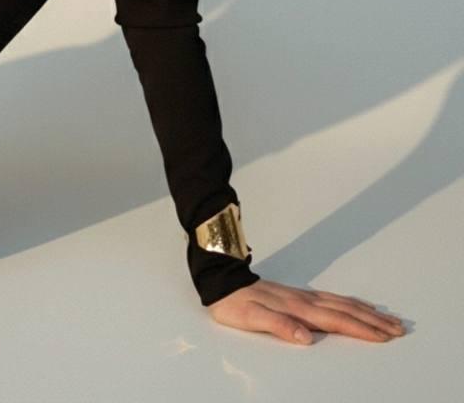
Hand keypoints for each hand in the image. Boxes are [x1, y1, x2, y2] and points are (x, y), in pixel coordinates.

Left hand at [207, 278, 407, 344]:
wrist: (221, 280)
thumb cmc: (234, 304)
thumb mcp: (250, 319)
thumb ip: (279, 326)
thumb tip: (305, 338)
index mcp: (298, 310)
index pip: (336, 322)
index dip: (361, 330)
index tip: (385, 336)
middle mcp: (305, 301)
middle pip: (346, 311)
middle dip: (373, 321)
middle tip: (399, 328)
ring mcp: (303, 296)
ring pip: (342, 303)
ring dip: (366, 311)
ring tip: (387, 317)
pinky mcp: (298, 295)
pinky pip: (332, 299)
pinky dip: (350, 303)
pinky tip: (356, 305)